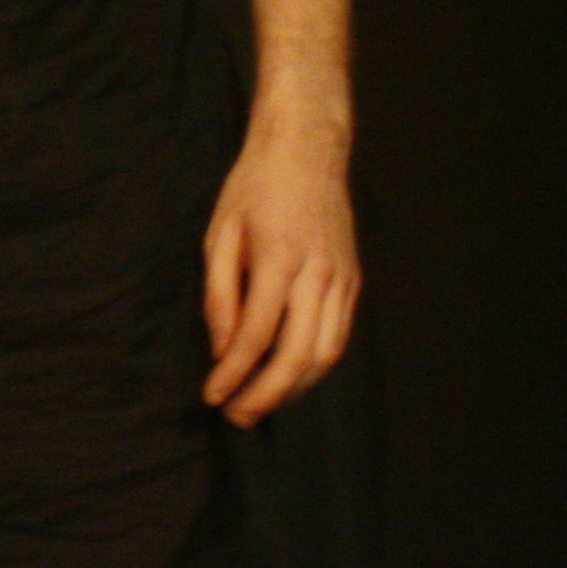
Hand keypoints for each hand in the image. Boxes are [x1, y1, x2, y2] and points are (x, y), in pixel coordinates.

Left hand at [202, 129, 358, 427]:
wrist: (307, 151)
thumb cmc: (254, 187)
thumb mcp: (220, 231)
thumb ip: (220, 292)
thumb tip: (221, 346)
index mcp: (279, 259)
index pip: (256, 334)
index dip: (233, 372)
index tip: (213, 396)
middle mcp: (318, 275)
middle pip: (298, 355)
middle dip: (267, 394)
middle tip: (238, 416)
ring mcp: (342, 280)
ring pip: (326, 353)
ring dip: (294, 388)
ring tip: (261, 404)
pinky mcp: (353, 282)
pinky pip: (338, 336)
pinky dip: (316, 365)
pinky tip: (291, 376)